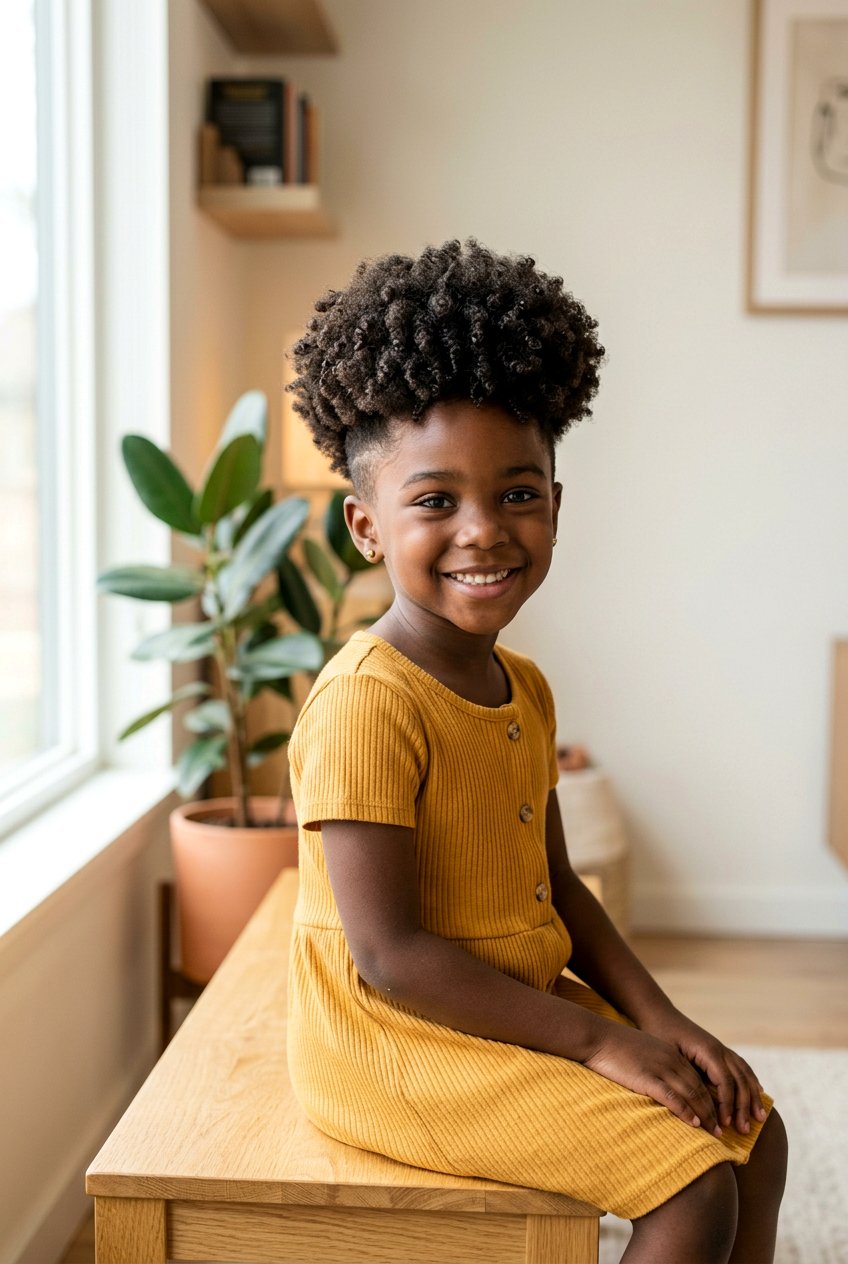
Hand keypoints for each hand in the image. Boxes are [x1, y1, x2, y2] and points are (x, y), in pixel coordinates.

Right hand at [583, 1024, 723, 1136]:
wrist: (597, 1036)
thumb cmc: (615, 1046)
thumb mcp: (642, 1052)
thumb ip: (656, 1065)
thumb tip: (662, 1084)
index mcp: (671, 1054)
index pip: (698, 1079)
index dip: (710, 1099)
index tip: (717, 1116)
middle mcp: (671, 1060)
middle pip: (700, 1088)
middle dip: (714, 1111)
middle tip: (721, 1132)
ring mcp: (660, 1068)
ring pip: (691, 1094)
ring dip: (705, 1115)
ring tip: (714, 1134)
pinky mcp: (647, 1078)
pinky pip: (672, 1097)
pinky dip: (686, 1111)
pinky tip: (695, 1124)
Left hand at [638, 1006, 766, 1134]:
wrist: (659, 1014)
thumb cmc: (660, 1036)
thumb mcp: (668, 1056)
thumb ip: (684, 1076)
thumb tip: (694, 1103)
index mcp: (708, 1050)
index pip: (725, 1081)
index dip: (727, 1104)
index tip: (724, 1124)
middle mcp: (719, 1049)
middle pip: (739, 1080)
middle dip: (743, 1106)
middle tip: (744, 1130)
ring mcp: (722, 1048)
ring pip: (745, 1074)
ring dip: (753, 1097)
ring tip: (760, 1118)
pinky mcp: (720, 1050)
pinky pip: (742, 1066)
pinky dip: (752, 1081)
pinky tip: (758, 1092)